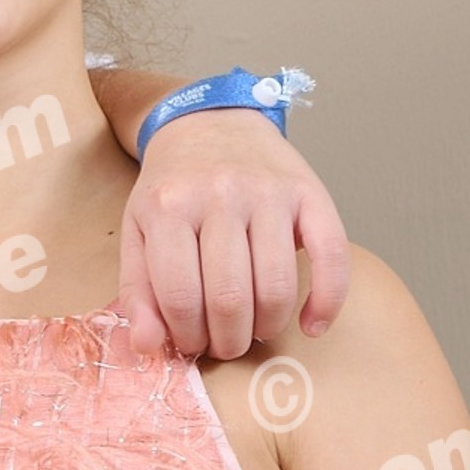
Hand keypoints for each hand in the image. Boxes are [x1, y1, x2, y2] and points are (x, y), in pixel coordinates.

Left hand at [116, 112, 348, 358]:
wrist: (209, 122)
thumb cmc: (174, 186)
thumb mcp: (139, 230)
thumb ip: (138, 290)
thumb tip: (148, 347)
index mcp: (169, 207)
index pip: (180, 297)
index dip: (187, 335)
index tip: (192, 344)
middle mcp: (220, 195)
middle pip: (229, 298)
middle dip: (228, 340)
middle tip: (225, 344)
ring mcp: (268, 192)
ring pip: (276, 286)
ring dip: (267, 327)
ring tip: (256, 330)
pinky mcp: (309, 193)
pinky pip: (331, 258)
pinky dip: (327, 302)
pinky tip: (313, 324)